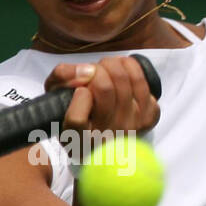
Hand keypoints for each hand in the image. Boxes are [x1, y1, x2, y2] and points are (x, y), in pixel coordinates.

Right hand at [44, 56, 160, 143]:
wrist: (108, 139)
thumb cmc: (79, 112)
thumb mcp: (56, 96)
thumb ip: (62, 77)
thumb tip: (88, 70)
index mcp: (81, 140)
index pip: (77, 118)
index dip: (78, 94)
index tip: (80, 91)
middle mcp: (108, 139)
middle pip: (104, 87)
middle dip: (96, 69)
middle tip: (93, 72)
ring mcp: (131, 129)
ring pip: (124, 79)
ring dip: (113, 64)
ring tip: (107, 69)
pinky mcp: (149, 119)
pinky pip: (142, 82)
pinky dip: (131, 70)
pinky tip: (124, 76)